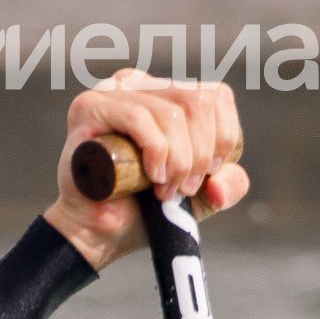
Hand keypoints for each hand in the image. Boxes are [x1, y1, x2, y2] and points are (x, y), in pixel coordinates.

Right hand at [46, 69, 251, 272]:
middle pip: (199, 103)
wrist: (98, 234)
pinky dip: (155, 151)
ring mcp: (114, 91)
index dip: (222, 139)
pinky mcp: (90, 106)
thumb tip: (218, 184)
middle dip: (200, 155)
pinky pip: (138, 117)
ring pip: (172, 113)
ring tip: (164, 190)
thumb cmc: (143, 210)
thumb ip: (229, 184)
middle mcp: (143, 84)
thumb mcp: (201, 197)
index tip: (205, 176)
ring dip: (178, 161)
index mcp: (169, 94)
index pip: (216, 96)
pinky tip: (151, 176)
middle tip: (183, 189)